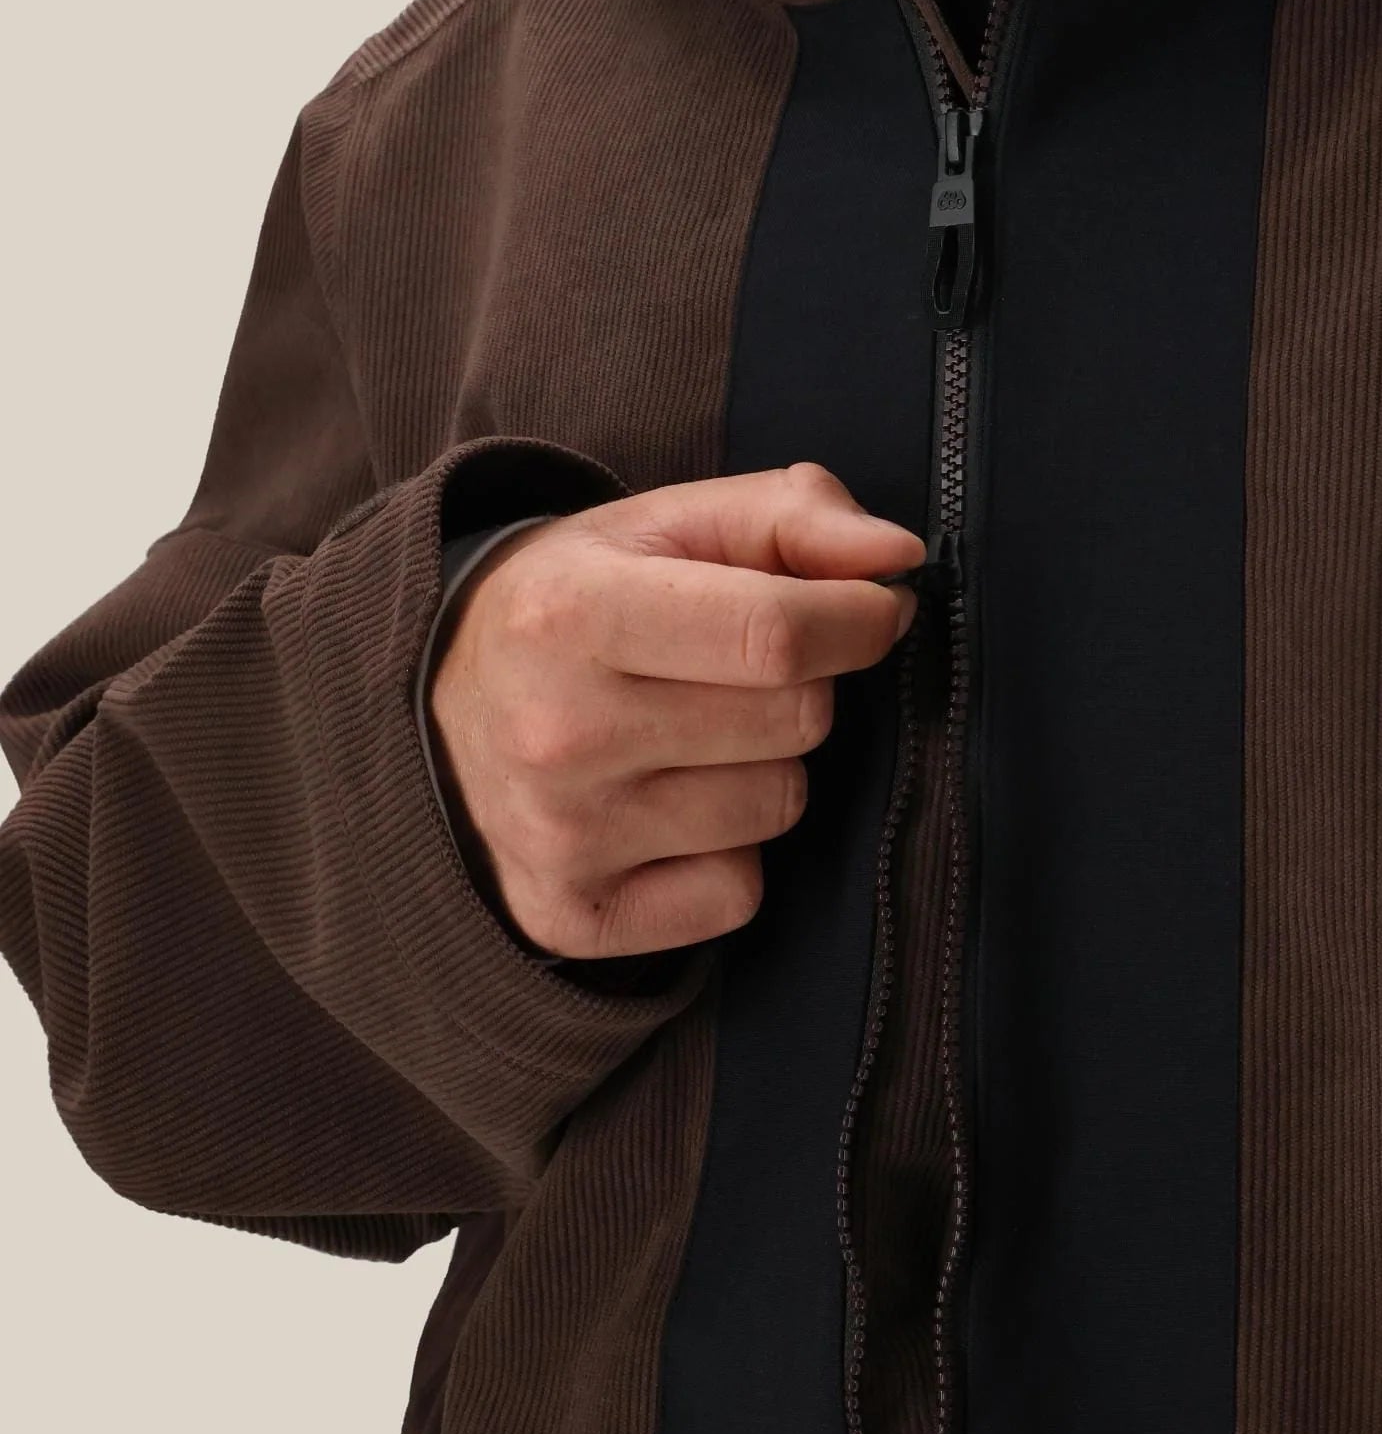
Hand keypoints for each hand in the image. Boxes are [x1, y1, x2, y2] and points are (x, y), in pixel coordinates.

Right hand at [427, 463, 922, 960]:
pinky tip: (666, 811)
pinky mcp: (574, 917)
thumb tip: (896, 554)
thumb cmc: (575, 603)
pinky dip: (726, 855)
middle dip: (803, 687)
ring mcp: (564, 837)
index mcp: (573, 614)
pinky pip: (737, 893)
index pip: (778, 634)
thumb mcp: (663, 526)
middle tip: (739, 673)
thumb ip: (791, 516)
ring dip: (764, 768)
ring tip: (690, 739)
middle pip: (796, 722)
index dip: (858, 618)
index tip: (870, 610)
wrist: (434, 712)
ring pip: (778, 807)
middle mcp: (560, 733)